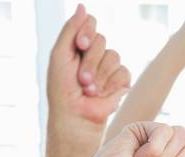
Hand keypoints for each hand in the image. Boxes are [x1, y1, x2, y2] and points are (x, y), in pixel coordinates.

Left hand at [48, 6, 130, 130]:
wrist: (76, 117)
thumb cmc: (62, 89)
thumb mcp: (60, 55)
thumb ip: (70, 29)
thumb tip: (82, 5)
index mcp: (79, 45)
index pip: (90, 22)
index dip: (87, 31)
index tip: (81, 45)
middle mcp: (95, 53)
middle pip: (101, 40)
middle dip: (90, 61)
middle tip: (81, 79)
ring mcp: (109, 67)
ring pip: (113, 56)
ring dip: (100, 75)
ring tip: (89, 90)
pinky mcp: (121, 82)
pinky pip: (124, 72)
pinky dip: (112, 85)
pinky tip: (102, 94)